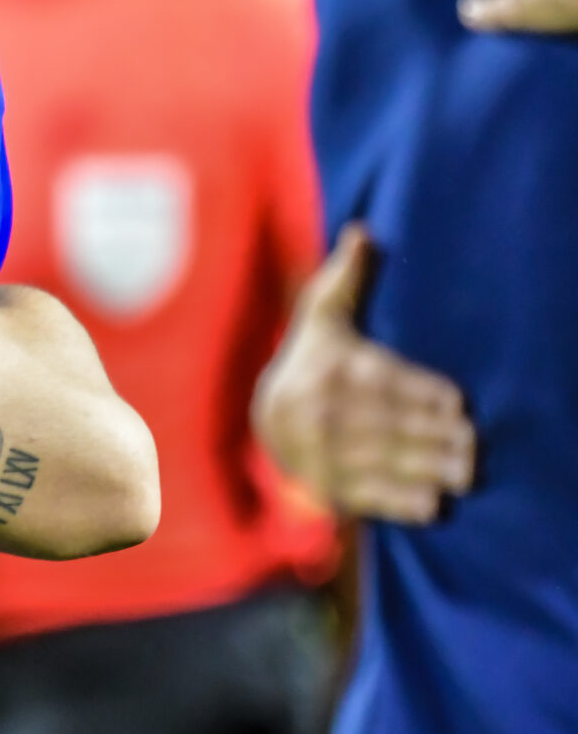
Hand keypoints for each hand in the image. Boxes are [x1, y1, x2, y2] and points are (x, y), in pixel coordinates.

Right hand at [252, 225, 474, 523]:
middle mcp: (319, 411)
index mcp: (326, 368)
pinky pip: (364, 495)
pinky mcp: (324, 484)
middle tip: (472, 442)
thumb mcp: (322, 316)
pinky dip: (397, 503)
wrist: (263, 416)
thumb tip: (361, 230)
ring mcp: (320, 451)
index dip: (421, 394)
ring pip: (379, 460)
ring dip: (425, 469)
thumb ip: (345, 277)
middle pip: (385, 423)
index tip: (456, 404)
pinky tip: (431, 505)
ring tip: (464, 472)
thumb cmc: (309, 359)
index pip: (379, 381)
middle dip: (433, 436)